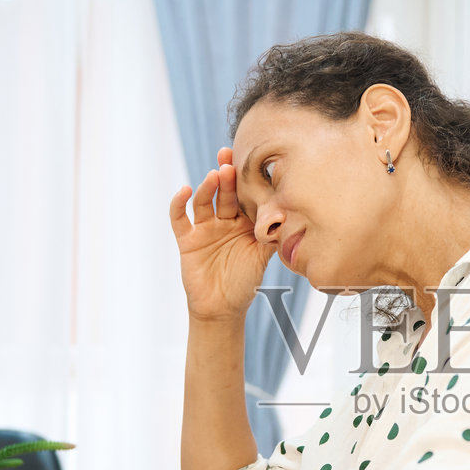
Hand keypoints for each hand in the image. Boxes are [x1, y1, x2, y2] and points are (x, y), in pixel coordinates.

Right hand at [169, 147, 276, 322]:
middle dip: (227, 176)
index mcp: (244, 222)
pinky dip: (179, 203)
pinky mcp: (187, 239)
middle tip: (230, 161)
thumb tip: (290, 215)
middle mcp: (224, 221)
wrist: (223, 308)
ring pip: (204, 202)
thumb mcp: (263, 257)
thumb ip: (273, 236)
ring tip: (216, 175)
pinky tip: (184, 190)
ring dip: (208, 187)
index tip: (251, 161)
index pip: (245, 196)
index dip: (246, 181)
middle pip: (224, 194)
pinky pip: (179, 218)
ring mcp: (205, 228)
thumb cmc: (245, 282)